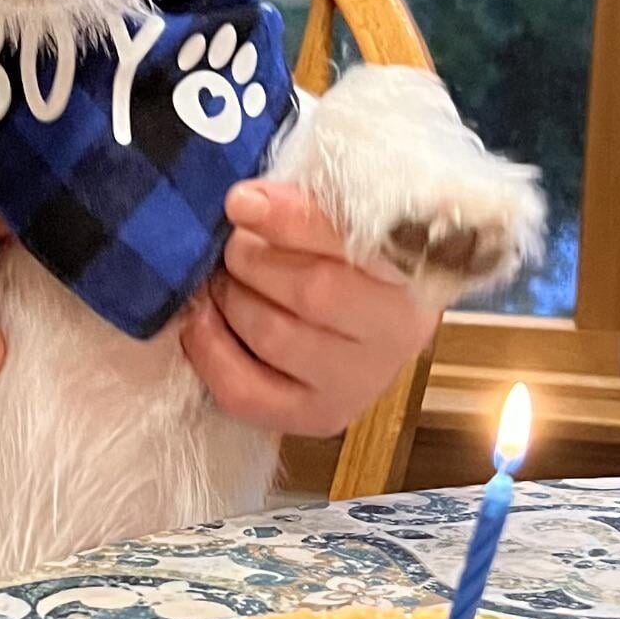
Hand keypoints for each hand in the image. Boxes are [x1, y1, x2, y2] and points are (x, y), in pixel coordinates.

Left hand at [181, 180, 439, 435]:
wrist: (368, 314)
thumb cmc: (350, 250)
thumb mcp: (346, 214)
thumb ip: (311, 202)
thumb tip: (247, 202)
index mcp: (417, 267)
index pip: (355, 241)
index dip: (291, 220)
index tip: (241, 201)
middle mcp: (400, 332)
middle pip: (313, 293)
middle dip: (252, 260)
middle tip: (232, 244)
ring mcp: (361, 383)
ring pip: (274, 337)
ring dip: (231, 299)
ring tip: (221, 277)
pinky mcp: (320, 417)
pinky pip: (246, 392)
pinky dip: (210, 351)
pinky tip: (202, 320)